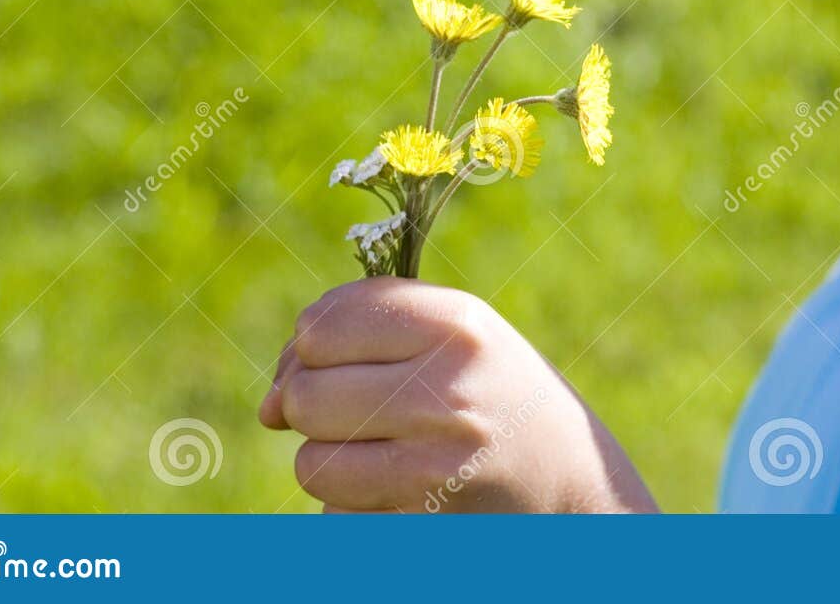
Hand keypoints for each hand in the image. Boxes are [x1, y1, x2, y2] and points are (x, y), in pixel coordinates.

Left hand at [259, 276, 658, 513]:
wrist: (574, 483)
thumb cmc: (493, 395)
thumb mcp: (449, 337)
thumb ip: (355, 337)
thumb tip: (265, 408)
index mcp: (454, 322)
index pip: (321, 325)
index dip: (310, 347)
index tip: (341, 359)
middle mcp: (449, 383)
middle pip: (305, 394)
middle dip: (310, 407)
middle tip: (359, 412)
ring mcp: (440, 456)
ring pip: (312, 461)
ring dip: (328, 460)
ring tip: (379, 451)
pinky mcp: (429, 517)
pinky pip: (337, 512)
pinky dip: (351, 505)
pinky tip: (398, 491)